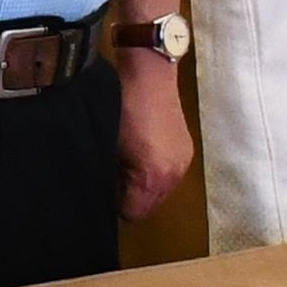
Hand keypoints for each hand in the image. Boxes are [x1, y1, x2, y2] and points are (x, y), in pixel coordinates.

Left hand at [115, 41, 192, 229]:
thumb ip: (107, 177)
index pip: (132, 213)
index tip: (103, 188)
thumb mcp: (105, 145)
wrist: (149, 73)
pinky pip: (167, 175)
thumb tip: (101, 193)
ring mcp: (182, 163)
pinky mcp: (185, 151)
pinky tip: (141, 153)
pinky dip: (153, 171)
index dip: (114, 204)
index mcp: (154, 176)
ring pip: (158, 192)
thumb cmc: (121, 106)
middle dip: (129, 196)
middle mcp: (174, 174)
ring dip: (142, 185)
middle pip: (148, 205)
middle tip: (112, 174)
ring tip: (125, 161)